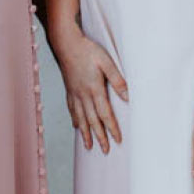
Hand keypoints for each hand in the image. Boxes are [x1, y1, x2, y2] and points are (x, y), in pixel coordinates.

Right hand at [51, 24, 127, 153]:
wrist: (66, 43)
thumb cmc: (88, 50)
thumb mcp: (107, 62)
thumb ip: (117, 79)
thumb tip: (127, 96)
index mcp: (94, 89)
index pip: (105, 114)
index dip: (112, 128)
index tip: (118, 140)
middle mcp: (83, 95)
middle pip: (93, 121)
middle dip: (99, 137)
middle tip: (105, 150)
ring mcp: (74, 93)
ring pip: (81, 118)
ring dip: (86, 133)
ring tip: (89, 146)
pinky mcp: (69, 90)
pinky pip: (72, 109)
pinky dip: (75, 120)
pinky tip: (76, 126)